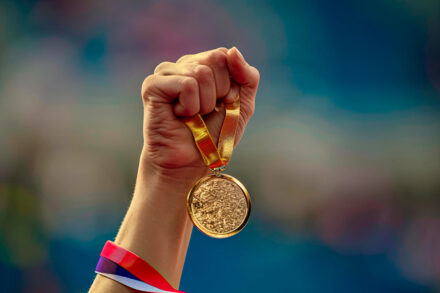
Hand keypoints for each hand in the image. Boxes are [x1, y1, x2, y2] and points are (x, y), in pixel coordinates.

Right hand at [141, 47, 259, 180]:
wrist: (191, 162)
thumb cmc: (215, 135)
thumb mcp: (243, 104)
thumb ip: (248, 76)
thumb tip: (232, 50)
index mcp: (203, 65)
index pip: (225, 55)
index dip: (231, 85)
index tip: (222, 104)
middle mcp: (183, 64)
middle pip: (215, 59)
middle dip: (219, 92)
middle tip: (205, 112)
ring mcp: (166, 72)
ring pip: (201, 73)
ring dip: (204, 104)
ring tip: (192, 116)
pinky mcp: (153, 85)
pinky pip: (187, 84)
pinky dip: (191, 106)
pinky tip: (179, 116)